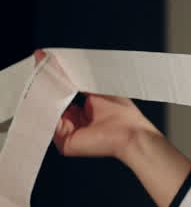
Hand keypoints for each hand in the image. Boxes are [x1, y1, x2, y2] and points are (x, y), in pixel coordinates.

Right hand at [39, 50, 159, 160]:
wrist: (131, 134)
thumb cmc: (124, 115)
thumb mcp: (97, 91)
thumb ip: (78, 81)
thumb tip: (64, 66)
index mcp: (86, 111)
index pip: (64, 96)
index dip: (57, 82)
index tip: (47, 64)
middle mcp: (76, 123)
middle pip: (55, 104)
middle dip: (49, 88)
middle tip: (42, 70)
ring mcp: (69, 133)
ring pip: (50, 114)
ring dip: (47, 98)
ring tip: (44, 81)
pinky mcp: (64, 142)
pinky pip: (50, 125)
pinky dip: (47, 111)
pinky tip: (47, 98)